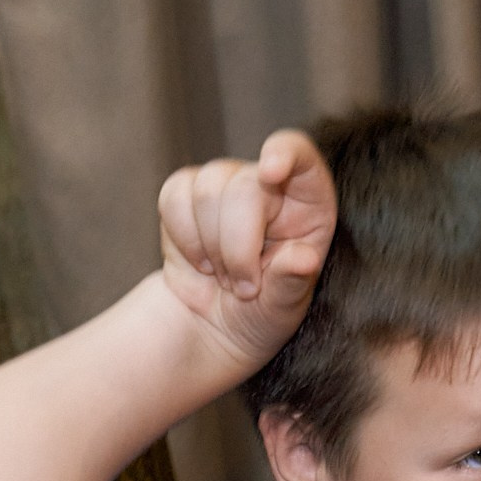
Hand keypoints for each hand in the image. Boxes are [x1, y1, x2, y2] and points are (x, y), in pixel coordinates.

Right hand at [158, 129, 334, 366]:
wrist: (215, 327)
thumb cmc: (262, 315)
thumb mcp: (284, 308)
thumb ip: (292, 281)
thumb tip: (303, 258)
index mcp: (307, 204)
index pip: (299, 154)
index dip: (284, 153)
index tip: (270, 172)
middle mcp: (267, 185)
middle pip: (243, 187)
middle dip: (237, 248)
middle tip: (244, 289)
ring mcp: (224, 185)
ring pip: (206, 191)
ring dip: (211, 248)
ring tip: (224, 278)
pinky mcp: (186, 194)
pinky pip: (174, 198)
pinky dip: (183, 238)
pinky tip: (200, 263)